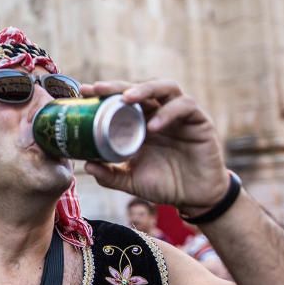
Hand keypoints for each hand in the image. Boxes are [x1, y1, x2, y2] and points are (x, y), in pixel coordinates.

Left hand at [82, 80, 227, 213]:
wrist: (195, 199)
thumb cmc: (165, 185)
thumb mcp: (132, 182)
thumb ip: (110, 176)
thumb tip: (86, 166)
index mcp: (141, 124)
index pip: (123, 100)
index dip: (104, 93)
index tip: (84, 92)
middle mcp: (160, 114)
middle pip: (140, 89)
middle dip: (118, 86)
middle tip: (99, 88)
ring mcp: (180, 116)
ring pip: (165, 87)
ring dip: (145, 89)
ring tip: (126, 98)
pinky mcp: (199, 121)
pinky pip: (185, 107)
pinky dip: (168, 113)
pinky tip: (153, 126)